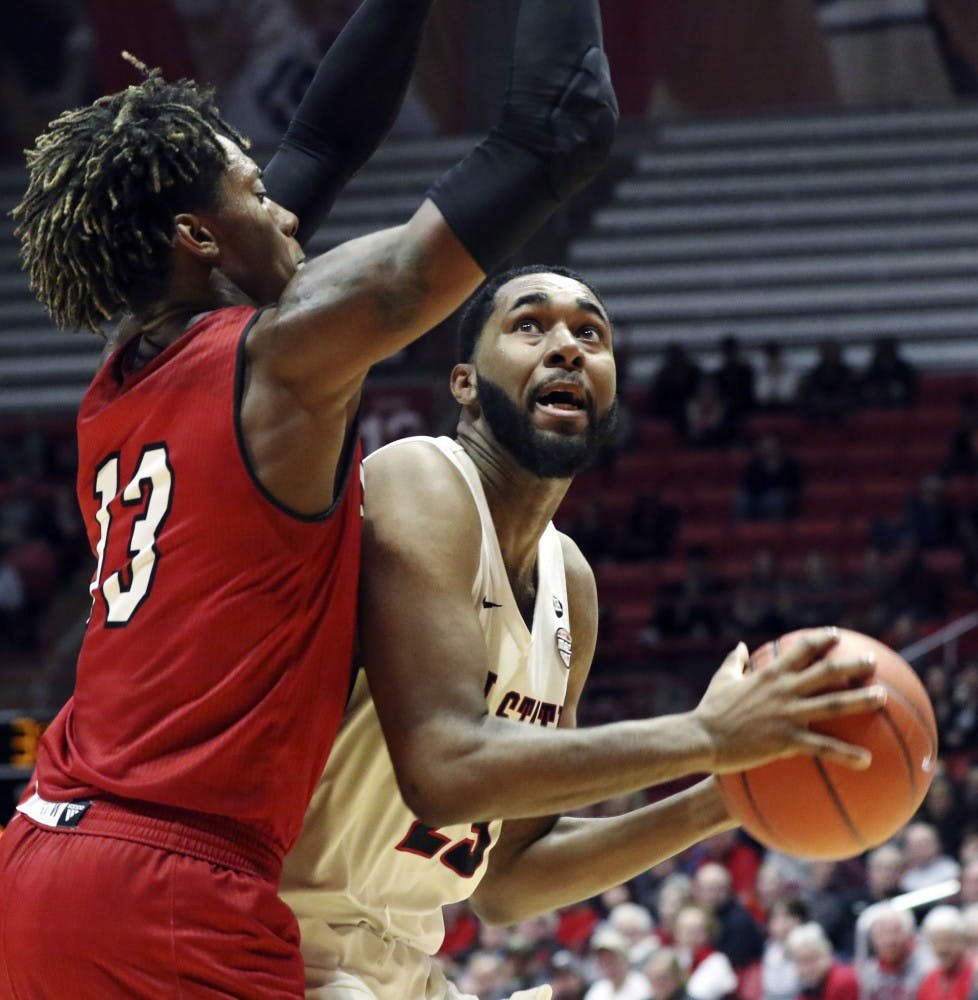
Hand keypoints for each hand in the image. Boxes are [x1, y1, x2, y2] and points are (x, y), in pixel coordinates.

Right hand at [692, 628, 885, 773]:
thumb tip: (741, 647)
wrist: (702, 737)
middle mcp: (783, 690)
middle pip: (826, 672)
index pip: (801, 650)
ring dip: (861, 700)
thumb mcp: (722, 679)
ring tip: (883, 698)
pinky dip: (846, 754)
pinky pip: (823, 747)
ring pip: (833, 704)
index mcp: (769, 674)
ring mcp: (788, 714)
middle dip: (852, 665)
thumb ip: (734, 662)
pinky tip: (867, 760)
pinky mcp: (787, 740)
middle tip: (872, 661)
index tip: (835, 635)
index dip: (820, 640)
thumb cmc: (710, 709)